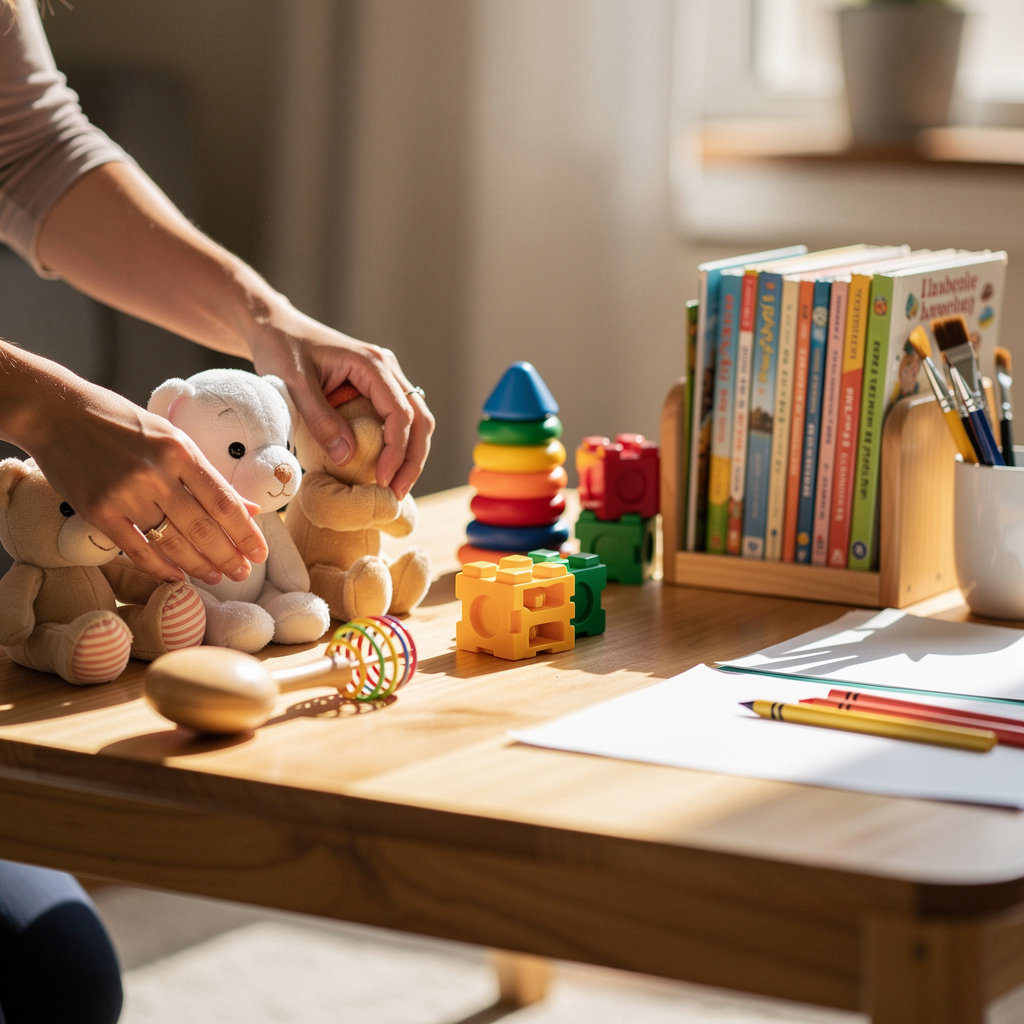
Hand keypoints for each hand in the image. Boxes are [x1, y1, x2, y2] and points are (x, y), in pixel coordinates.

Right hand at [29, 379, 267, 583]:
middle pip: (203, 527)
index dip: (246, 533)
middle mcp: (156, 474)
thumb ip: (208, 475)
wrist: (57, 411)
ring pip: (172, 541)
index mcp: (181, 451)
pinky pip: (136, 548)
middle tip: (242, 573)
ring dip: (199, 565)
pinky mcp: (97, 510)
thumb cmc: (122, 423)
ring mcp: (125, 493)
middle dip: (228, 555)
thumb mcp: (172, 438)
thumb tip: (248, 508)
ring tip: (216, 576)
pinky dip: (159, 567)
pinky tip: (176, 577)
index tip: (259, 552)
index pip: (225, 502)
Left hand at [246, 304, 434, 498]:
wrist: (274, 327)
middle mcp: (387, 369)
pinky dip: (398, 447)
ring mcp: (385, 378)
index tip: (382, 480)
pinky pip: (398, 420)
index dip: (397, 451)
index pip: (401, 413)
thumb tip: (347, 458)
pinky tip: (385, 469)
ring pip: (416, 421)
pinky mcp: (376, 389)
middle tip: (398, 493)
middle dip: (413, 460)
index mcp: (372, 364)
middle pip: (420, 419)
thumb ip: (320, 419)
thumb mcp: (294, 385)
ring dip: (410, 455)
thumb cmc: (281, 349)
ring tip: (395, 487)